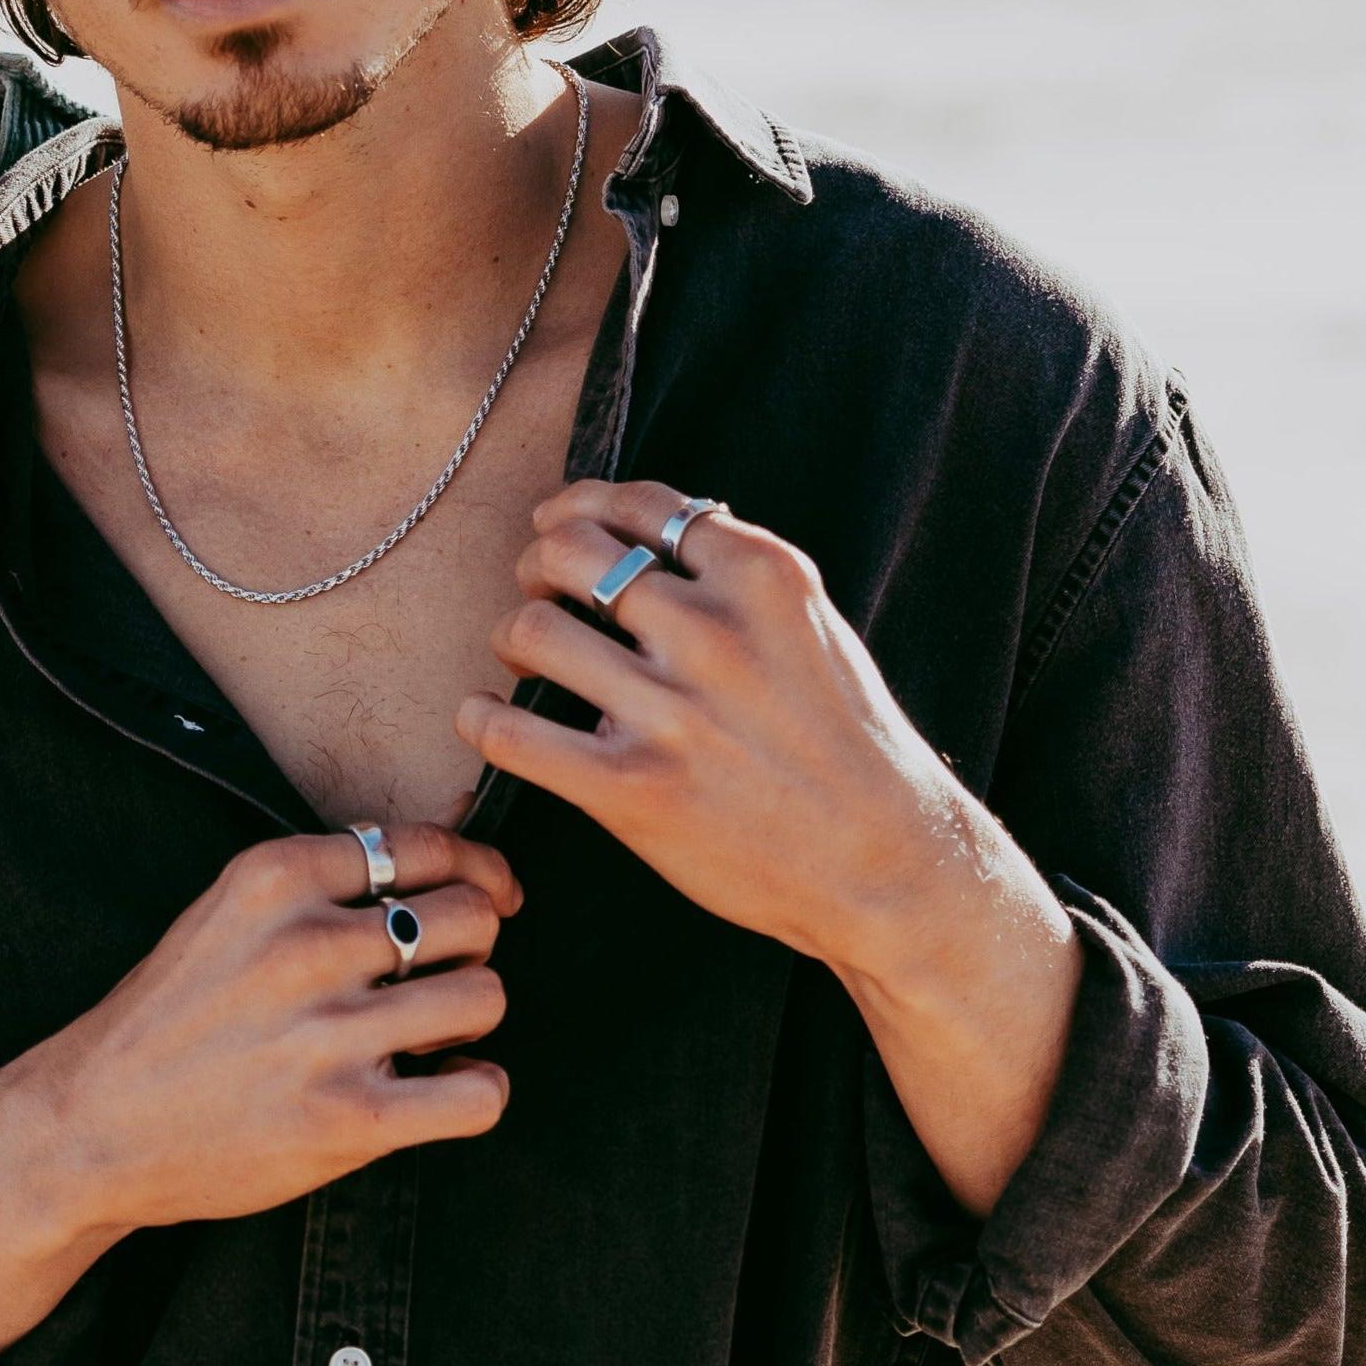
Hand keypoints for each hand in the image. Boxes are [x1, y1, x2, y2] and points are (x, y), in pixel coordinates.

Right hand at [0, 827, 520, 1365]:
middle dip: (470, 948)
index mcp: (272, 880)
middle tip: (434, 983)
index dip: (476, 872)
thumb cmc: (167, 1023)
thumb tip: (453, 875)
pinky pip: (480, 1093)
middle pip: (470, 917)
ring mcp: (326, 1037)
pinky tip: (439, 1091)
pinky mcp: (347, 1120)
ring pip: (484, 997)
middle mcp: (304, 947)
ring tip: (424, 1042)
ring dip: (467, 1021)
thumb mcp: (223, 918)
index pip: (425, 847)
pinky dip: (477, 1090)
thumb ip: (317, 889)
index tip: (491, 899)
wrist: (88, 1128)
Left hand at [465, 480, 1079, 1213]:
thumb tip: (657, 534)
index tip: (558, 527)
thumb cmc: (846, 746)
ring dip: (510, 639)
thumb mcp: (813, 630)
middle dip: (535, 566)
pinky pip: (511, 735)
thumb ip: (738, 581)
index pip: (639, 505)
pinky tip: (485, 719)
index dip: (580, 509)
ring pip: (531, 632)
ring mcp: (670, 713)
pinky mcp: (631, 789)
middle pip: (569, 554)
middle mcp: (712, 633)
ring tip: (521, 662)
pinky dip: (480, 719)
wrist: (885, 860)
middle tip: (535, 595)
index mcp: (762, 578)